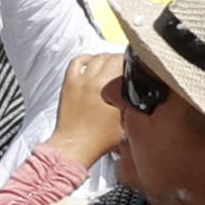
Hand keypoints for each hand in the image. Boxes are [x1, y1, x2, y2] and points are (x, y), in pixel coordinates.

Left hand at [46, 46, 123, 165]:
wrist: (76, 146)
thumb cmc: (100, 139)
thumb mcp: (126, 120)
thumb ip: (131, 102)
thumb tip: (136, 90)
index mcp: (110, 88)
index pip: (124, 63)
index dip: (132, 63)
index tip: (135, 68)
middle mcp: (94, 80)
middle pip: (110, 58)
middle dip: (120, 60)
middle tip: (124, 67)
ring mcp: (80, 81)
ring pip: (96, 58)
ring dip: (105, 58)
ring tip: (110, 65)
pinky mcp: (69, 84)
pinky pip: (76, 62)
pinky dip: (85, 59)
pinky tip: (91, 64)